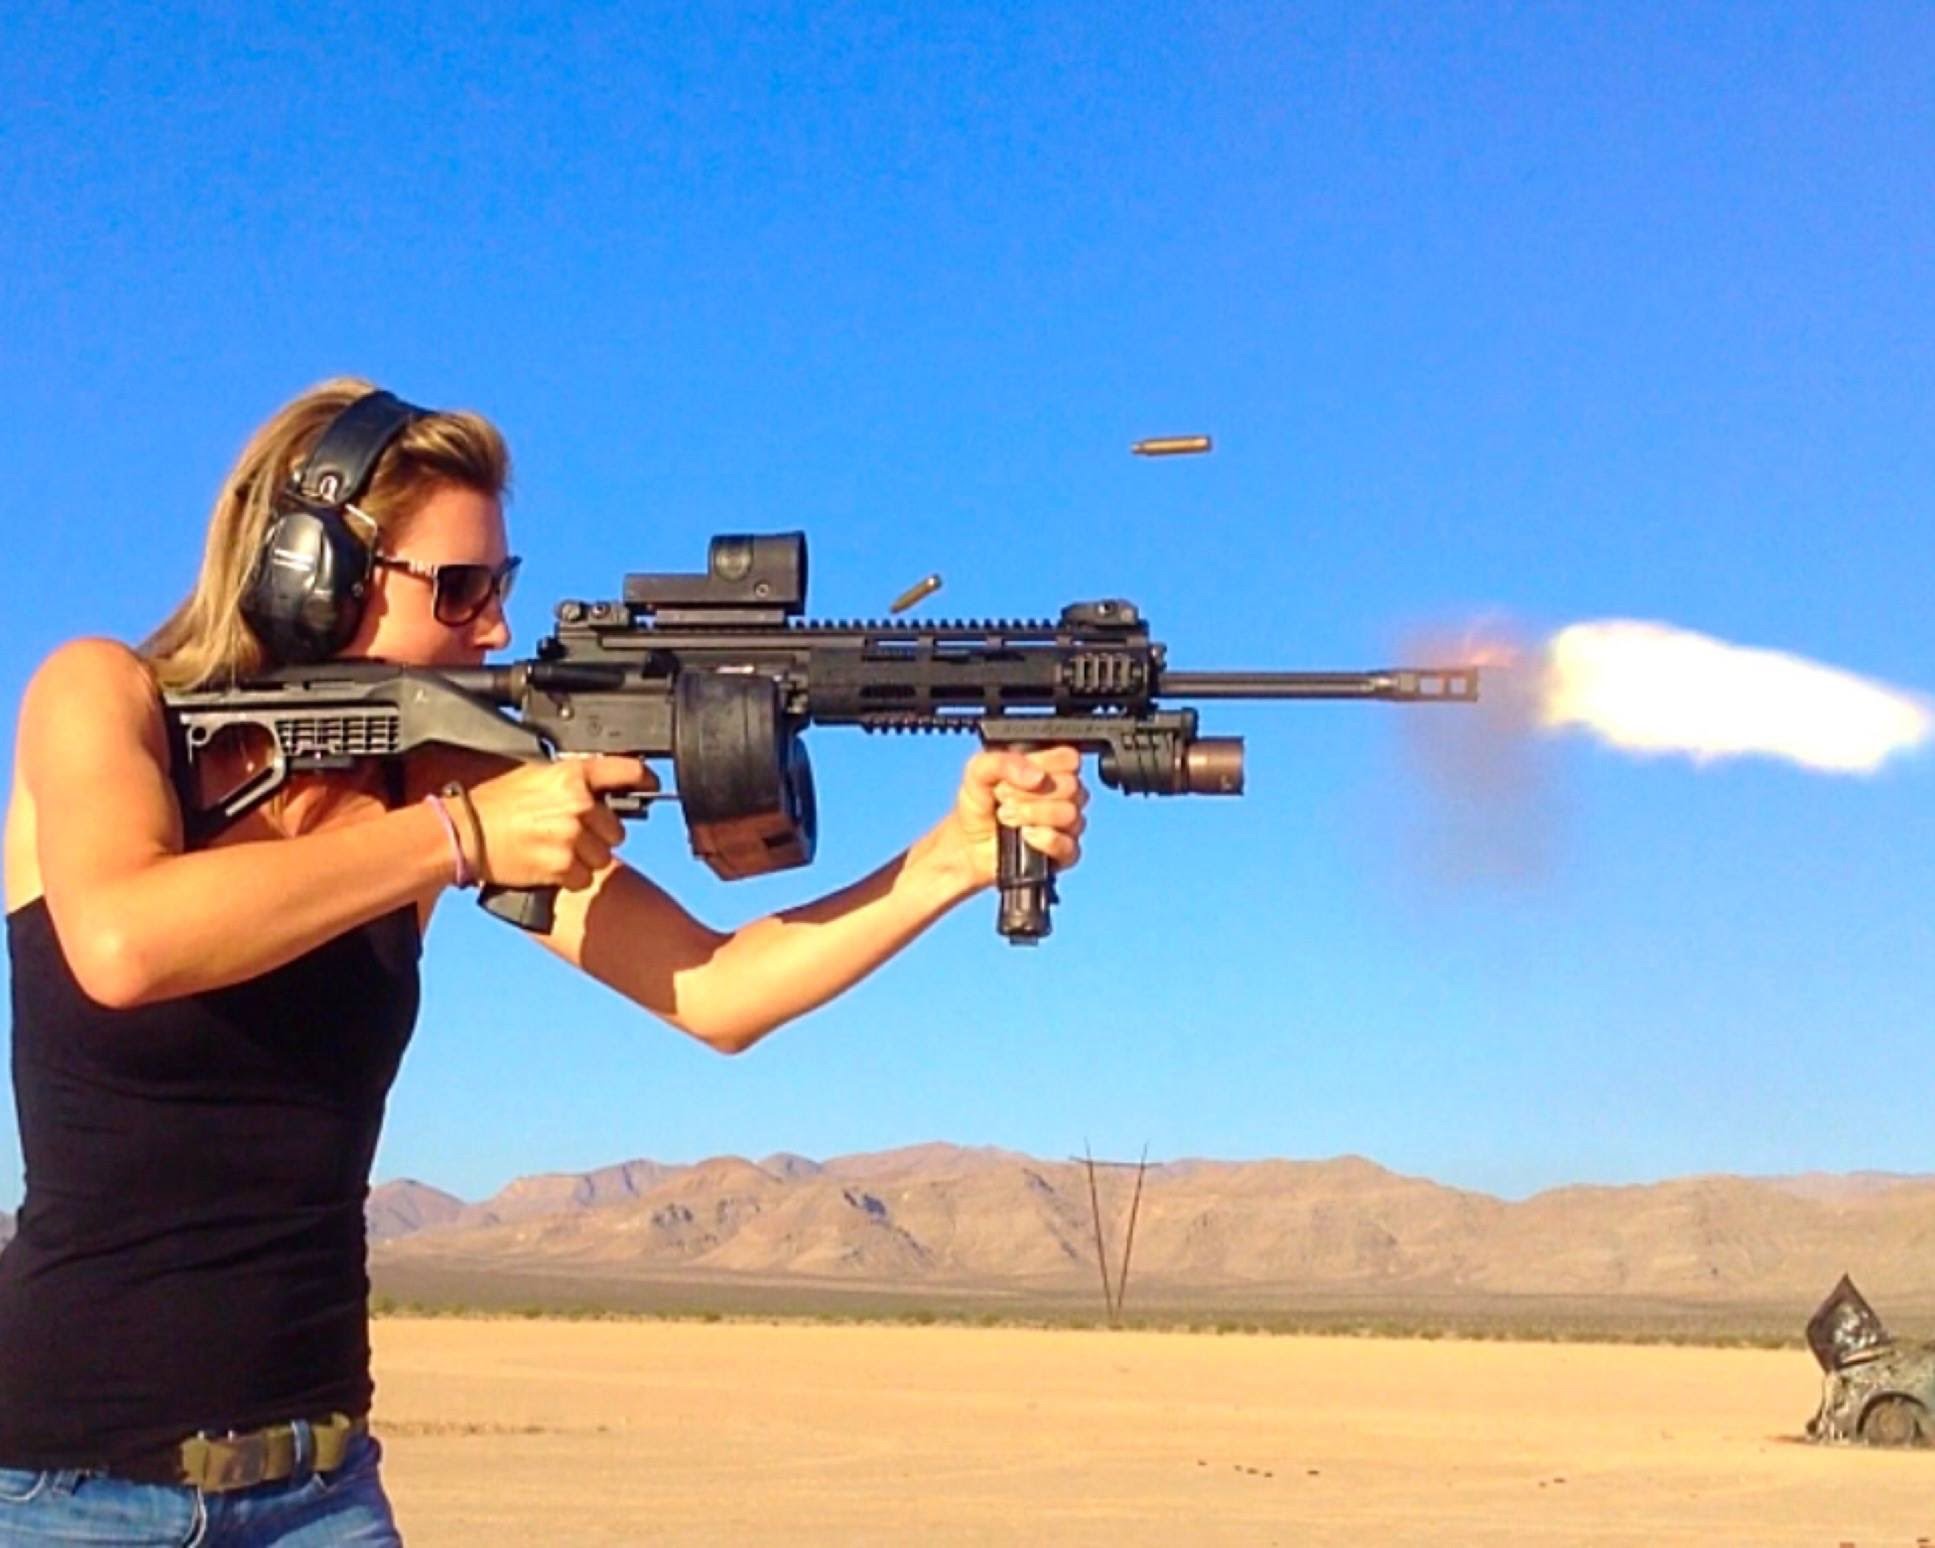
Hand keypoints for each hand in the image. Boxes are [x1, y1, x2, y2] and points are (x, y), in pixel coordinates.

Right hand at [462, 756, 653, 889]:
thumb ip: (574, 781)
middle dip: (598, 835)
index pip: (627, 772)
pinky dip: (570, 877)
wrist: (465, 833)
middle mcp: (578, 804)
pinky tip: (548, 864)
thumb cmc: (494, 805)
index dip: (644, 779)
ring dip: (584, 859)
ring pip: (603, 857)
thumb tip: (603, 787)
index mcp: (573, 776)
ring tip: (554, 849)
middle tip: (567, 833)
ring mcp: (572, 836)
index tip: (651, 784)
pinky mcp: (562, 866)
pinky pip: (584, 878)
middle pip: (617, 829)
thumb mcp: (537, 776)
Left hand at [934, 745, 1088, 891]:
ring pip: (1069, 814)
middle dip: (1031, 793)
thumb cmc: (978, 804)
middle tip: (1004, 799)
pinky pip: (1068, 845)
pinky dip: (1045, 840)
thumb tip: (1037, 776)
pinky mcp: (1065, 851)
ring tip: (1007, 818)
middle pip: (1071, 786)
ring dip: (1033, 815)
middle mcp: (1064, 793)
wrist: (968, 844)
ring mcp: (1067, 823)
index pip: (1069, 758)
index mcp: (1049, 767)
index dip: (1044, 765)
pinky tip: (1025, 836)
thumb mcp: (977, 772)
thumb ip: (1003, 762)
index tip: (1016, 776)